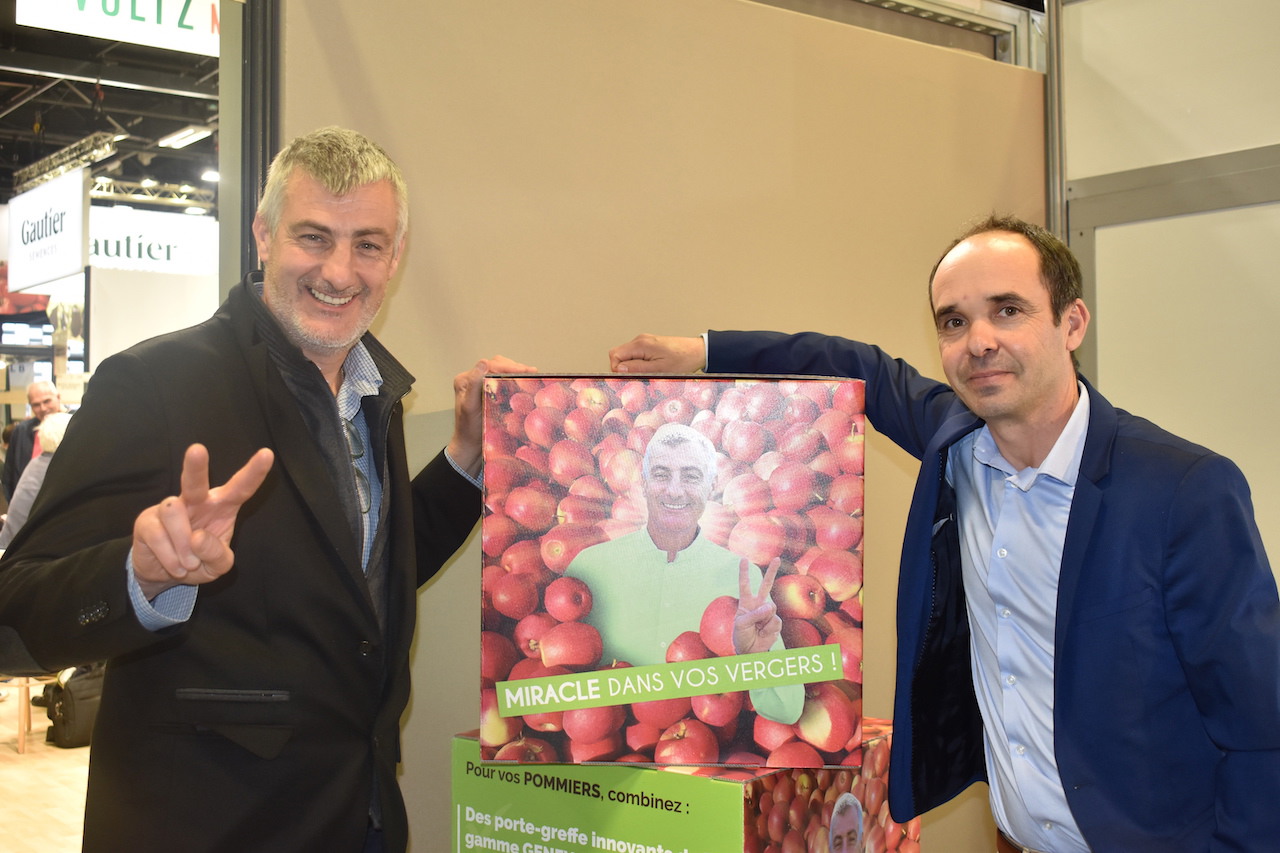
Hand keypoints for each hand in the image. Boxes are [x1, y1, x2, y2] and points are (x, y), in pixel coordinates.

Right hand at [131, 444, 274, 600]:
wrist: (162, 573)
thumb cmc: (197, 561)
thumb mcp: (217, 566)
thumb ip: (217, 555)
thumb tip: (197, 538)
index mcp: (222, 507)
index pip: (240, 488)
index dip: (254, 473)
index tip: (267, 454)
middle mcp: (195, 501)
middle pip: (195, 482)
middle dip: (196, 467)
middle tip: (197, 449)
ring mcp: (169, 508)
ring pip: (174, 512)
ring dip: (183, 546)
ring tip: (188, 563)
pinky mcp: (146, 520)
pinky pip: (158, 535)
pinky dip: (170, 558)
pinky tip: (176, 566)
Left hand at [447, 355, 537, 476]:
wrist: (471, 445)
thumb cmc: (469, 430)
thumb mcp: (470, 407)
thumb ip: (474, 384)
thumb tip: (484, 362)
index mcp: (465, 379)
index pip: (489, 366)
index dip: (508, 366)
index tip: (526, 370)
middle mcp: (472, 379)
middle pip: (497, 365)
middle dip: (515, 367)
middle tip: (532, 372)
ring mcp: (482, 385)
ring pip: (501, 371)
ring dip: (516, 372)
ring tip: (531, 375)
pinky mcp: (490, 392)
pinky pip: (503, 380)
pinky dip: (515, 379)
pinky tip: (526, 382)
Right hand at [609, 334, 705, 373]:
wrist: (698, 351)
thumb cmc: (683, 360)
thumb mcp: (659, 369)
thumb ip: (637, 368)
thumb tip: (619, 369)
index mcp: (641, 344)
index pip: (614, 355)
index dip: (616, 369)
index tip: (627, 377)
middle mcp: (640, 340)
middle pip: (618, 355)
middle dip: (624, 369)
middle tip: (638, 377)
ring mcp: (644, 342)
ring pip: (627, 356)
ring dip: (632, 367)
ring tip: (648, 373)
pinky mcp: (649, 345)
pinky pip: (636, 356)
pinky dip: (639, 364)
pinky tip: (651, 369)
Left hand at [734, 557, 781, 654]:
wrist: (750, 651)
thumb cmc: (741, 636)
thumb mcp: (741, 624)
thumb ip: (754, 614)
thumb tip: (770, 606)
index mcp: (746, 603)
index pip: (745, 585)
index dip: (744, 572)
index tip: (743, 559)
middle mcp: (758, 605)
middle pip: (766, 585)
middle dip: (772, 572)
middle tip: (777, 558)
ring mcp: (768, 613)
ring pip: (771, 608)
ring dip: (764, 620)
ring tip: (757, 628)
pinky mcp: (775, 622)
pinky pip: (775, 621)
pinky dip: (769, 628)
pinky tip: (764, 633)